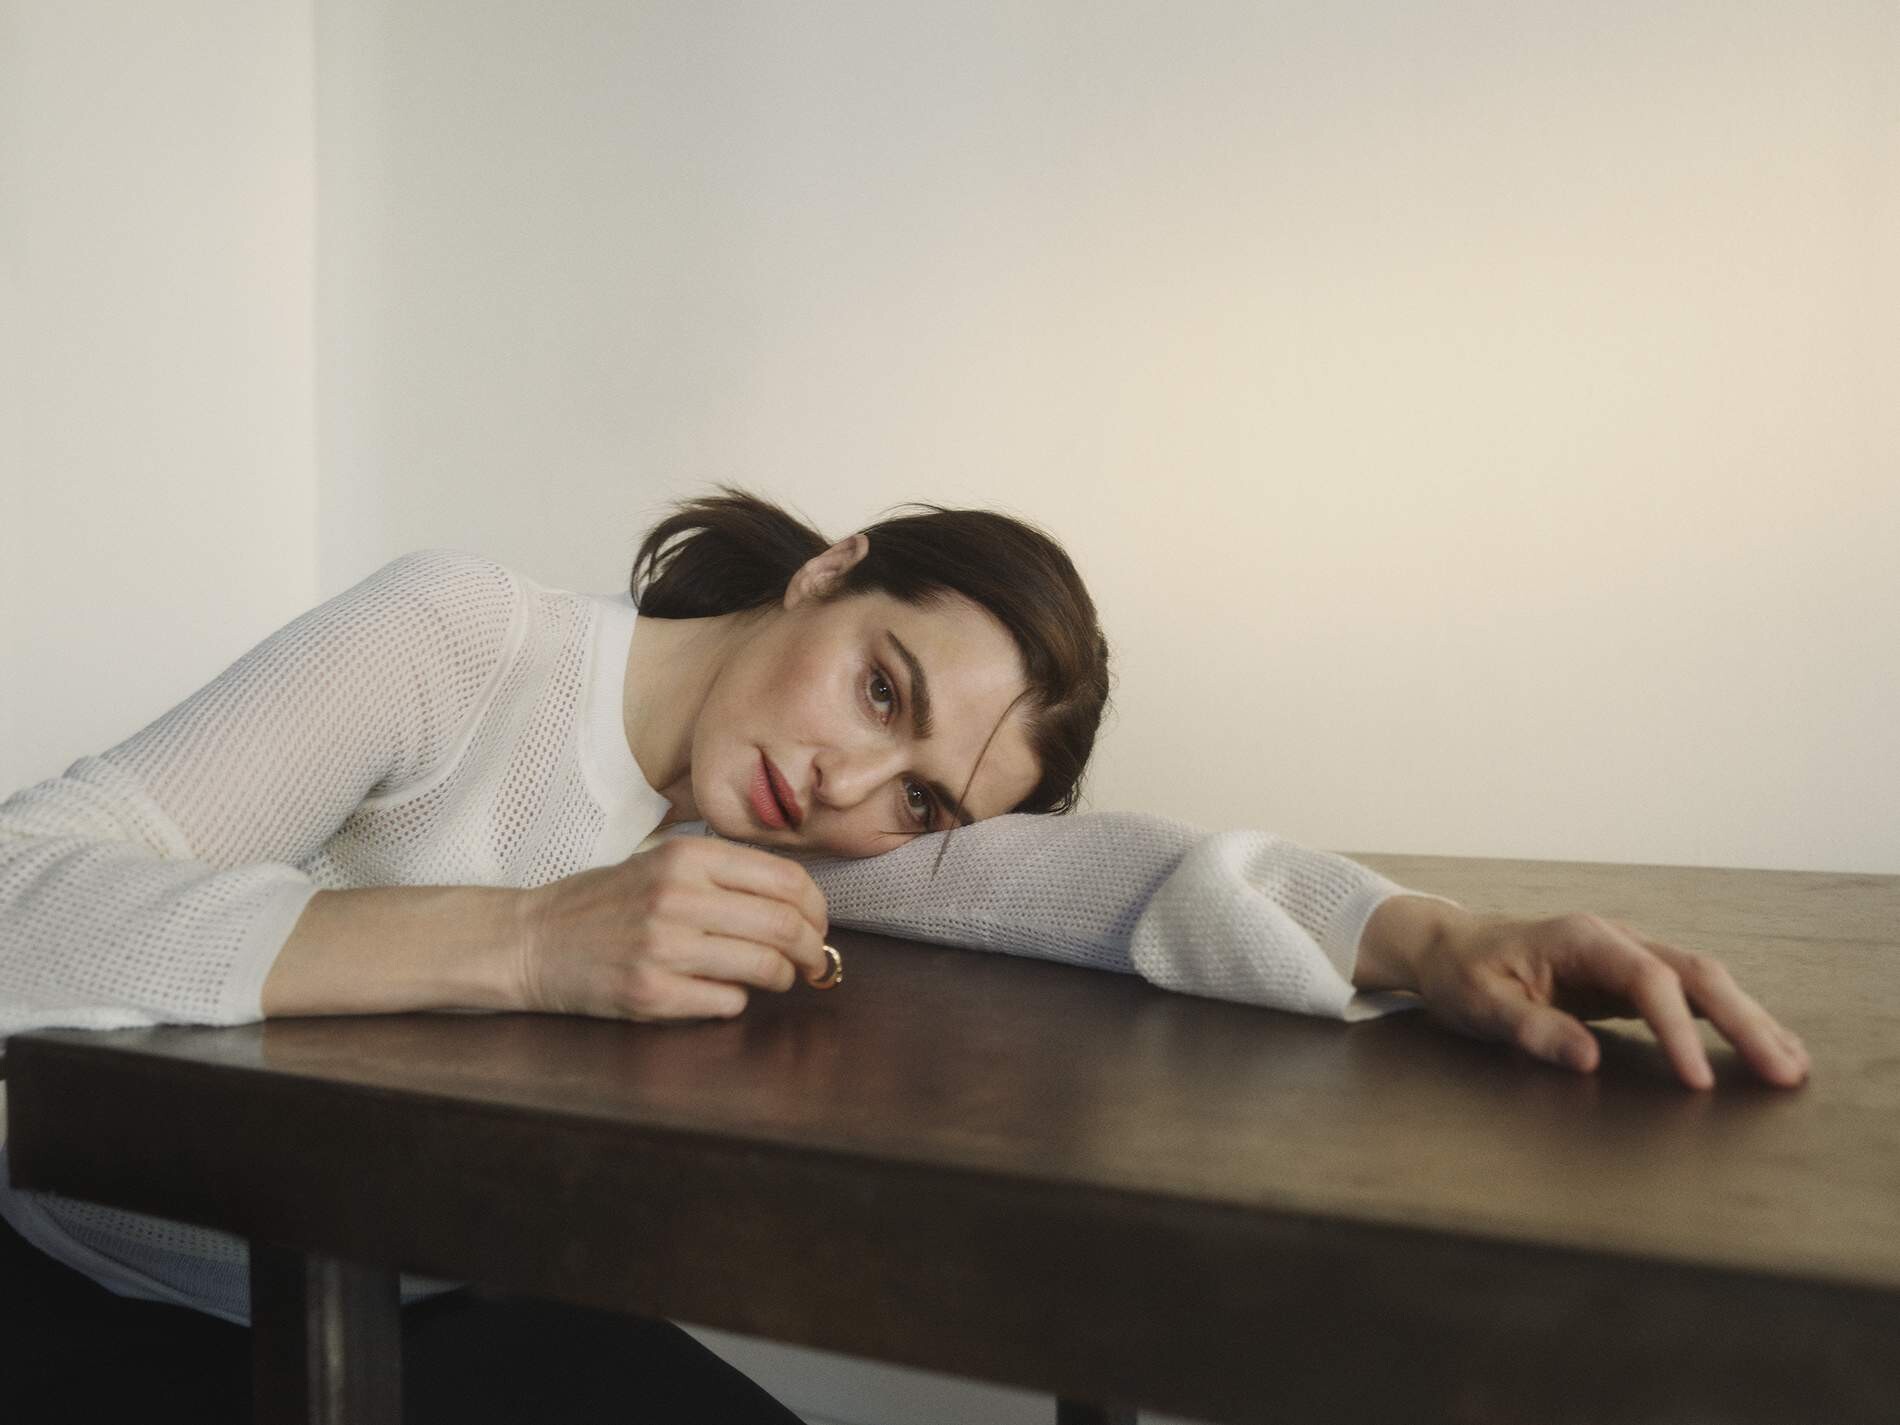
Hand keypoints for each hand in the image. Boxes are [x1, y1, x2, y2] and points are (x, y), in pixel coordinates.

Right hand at [515, 837, 831, 1021]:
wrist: (533, 941)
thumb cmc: (606, 903)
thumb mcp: (662, 863)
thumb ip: (724, 875)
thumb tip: (799, 903)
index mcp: (688, 857)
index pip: (786, 879)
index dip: (817, 908)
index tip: (818, 924)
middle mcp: (678, 896)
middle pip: (784, 925)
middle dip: (812, 949)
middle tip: (814, 961)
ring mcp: (663, 947)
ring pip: (763, 967)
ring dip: (782, 977)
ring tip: (776, 977)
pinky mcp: (650, 993)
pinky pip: (726, 1002)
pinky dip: (736, 1001)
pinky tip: (720, 992)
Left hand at [1409, 910, 1809, 1088]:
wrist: (1452, 946)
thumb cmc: (1463, 974)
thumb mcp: (1480, 1004)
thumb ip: (1531, 1029)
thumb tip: (1587, 1060)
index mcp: (1581, 939)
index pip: (1647, 980)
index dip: (1677, 1030)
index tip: (1696, 1082)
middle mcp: (1616, 939)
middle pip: (1697, 973)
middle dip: (1744, 1022)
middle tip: (1783, 1074)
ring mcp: (1628, 955)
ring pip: (1706, 982)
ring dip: (1750, 1021)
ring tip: (1793, 1067)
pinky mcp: (1632, 977)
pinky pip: (1692, 996)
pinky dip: (1731, 1020)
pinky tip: (1763, 1046)